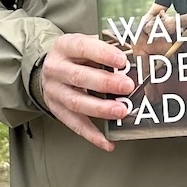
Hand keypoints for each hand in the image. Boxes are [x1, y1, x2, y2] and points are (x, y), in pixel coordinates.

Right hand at [39, 33, 134, 150]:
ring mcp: (55, 91)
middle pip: (79, 77)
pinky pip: (76, 125)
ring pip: (77, 103)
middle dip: (105, 83)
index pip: (82, 48)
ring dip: (101, 109)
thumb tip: (135, 56)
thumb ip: (107, 48)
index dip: (103, 54)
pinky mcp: (57, 110)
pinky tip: (108, 142)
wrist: (51, 69)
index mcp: (65, 46)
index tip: (122, 60)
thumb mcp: (87, 44)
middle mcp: (56, 69)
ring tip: (121, 111)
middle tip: (127, 86)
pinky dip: (93, 135)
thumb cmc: (76, 56)